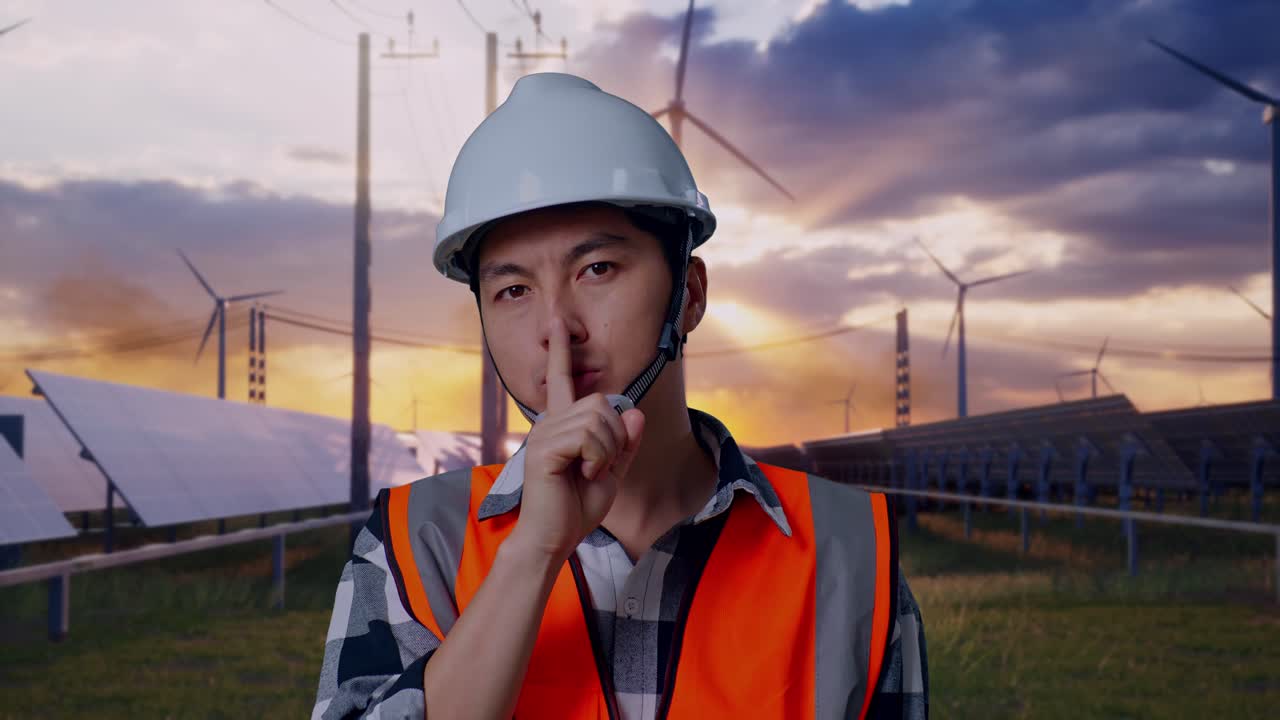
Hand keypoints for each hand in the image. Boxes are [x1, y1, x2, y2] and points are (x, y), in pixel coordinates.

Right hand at [509, 317, 645, 562]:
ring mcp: (543, 435)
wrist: (553, 538)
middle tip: (600, 464)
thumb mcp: (611, 474)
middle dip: (615, 435)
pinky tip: (584, 474)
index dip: (560, 352)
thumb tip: (635, 412)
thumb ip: (624, 444)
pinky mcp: (544, 450)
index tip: (559, 325)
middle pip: (601, 402)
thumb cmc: (576, 509)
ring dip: (607, 450)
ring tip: (590, 472)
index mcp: (561, 425)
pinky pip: (588, 437)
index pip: (561, 380)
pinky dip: (598, 458)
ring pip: (599, 420)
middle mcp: (548, 424)